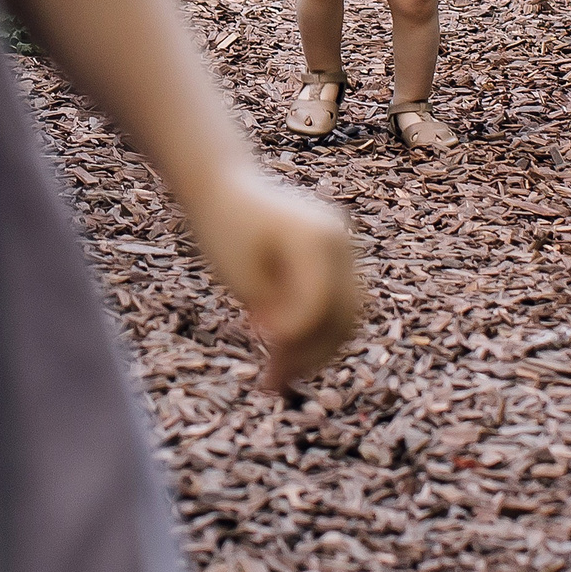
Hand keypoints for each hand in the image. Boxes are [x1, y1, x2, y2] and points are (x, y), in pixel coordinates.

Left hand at [185, 166, 362, 391]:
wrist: (226, 188)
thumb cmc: (225, 229)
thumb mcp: (241, 275)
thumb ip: (273, 310)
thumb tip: (294, 351)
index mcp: (315, 236)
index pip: (316, 301)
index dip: (292, 332)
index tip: (261, 349)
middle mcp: (340, 242)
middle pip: (341, 315)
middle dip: (308, 354)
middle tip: (272, 383)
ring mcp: (344, 251)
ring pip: (346, 318)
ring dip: (316, 351)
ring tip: (278, 376)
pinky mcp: (337, 262)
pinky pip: (337, 306)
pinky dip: (314, 333)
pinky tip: (284, 355)